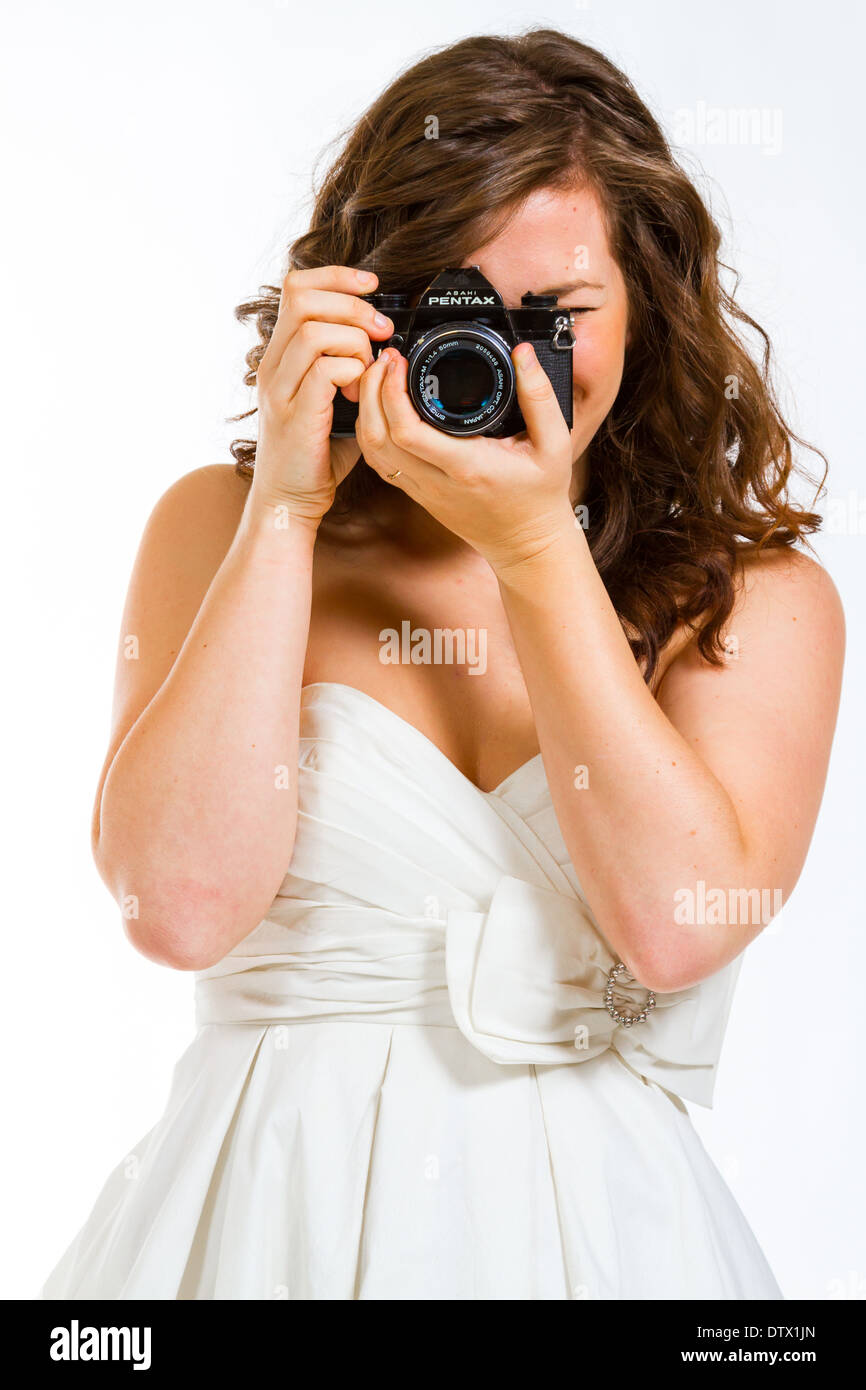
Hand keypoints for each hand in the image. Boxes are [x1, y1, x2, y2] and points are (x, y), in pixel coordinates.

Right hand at [248, 265, 393, 525]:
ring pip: (314, 331)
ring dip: (354, 342)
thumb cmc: (316, 454)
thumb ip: (348, 367)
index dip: (337, 276)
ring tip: (368, 369)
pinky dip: (352, 373)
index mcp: (281, 355)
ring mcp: (280, 389)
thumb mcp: (333, 399)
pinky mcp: (295, 414)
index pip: (296, 286)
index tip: (372, 285)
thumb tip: (385, 343)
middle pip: (303, 298)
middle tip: (381, 331)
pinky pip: (325, 370)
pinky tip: (359, 394)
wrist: (290, 500)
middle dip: (353, 305)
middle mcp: (273, 365)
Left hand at [355, 342, 577, 570]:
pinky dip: (371, 431)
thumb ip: (540, 396)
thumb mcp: (554, 444)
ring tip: (379, 376)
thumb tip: (523, 353)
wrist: (526, 543)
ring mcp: (422, 490)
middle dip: (372, 391)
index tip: (400, 361)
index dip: (391, 392)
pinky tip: (380, 407)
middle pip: (378, 437)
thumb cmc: (540, 495)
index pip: (408, 432)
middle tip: (385, 359)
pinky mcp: (417, 493)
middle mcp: (436, 481)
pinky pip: (380, 462)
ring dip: (366, 410)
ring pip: (372, 450)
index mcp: (467, 466)